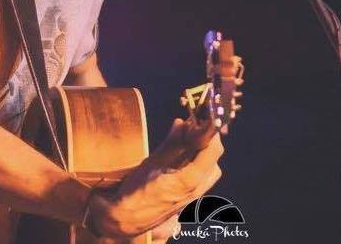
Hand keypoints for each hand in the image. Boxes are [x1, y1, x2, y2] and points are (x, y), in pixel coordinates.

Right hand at [89, 118, 222, 237]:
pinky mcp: (189, 200)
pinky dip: (198, 164)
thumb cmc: (136, 192)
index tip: (202, 120)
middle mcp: (196, 190)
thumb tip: (182, 123)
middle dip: (207, 142)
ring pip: (211, 170)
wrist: (127, 221)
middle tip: (193, 129)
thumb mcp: (151, 163)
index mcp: (188, 180)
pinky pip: (203, 179)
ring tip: (187, 143)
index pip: (212, 151)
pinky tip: (183, 158)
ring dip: (204, 153)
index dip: (210, 133)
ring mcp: (194, 198)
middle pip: (214, 160)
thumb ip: (171, 143)